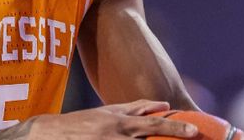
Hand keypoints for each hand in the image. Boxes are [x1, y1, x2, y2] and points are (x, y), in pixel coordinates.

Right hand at [28, 99, 197, 138]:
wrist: (49, 136)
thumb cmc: (83, 123)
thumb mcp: (108, 112)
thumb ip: (136, 108)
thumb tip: (164, 106)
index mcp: (120, 121)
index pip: (153, 123)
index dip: (175, 127)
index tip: (194, 130)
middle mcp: (117, 135)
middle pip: (150, 139)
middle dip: (171, 139)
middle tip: (192, 138)